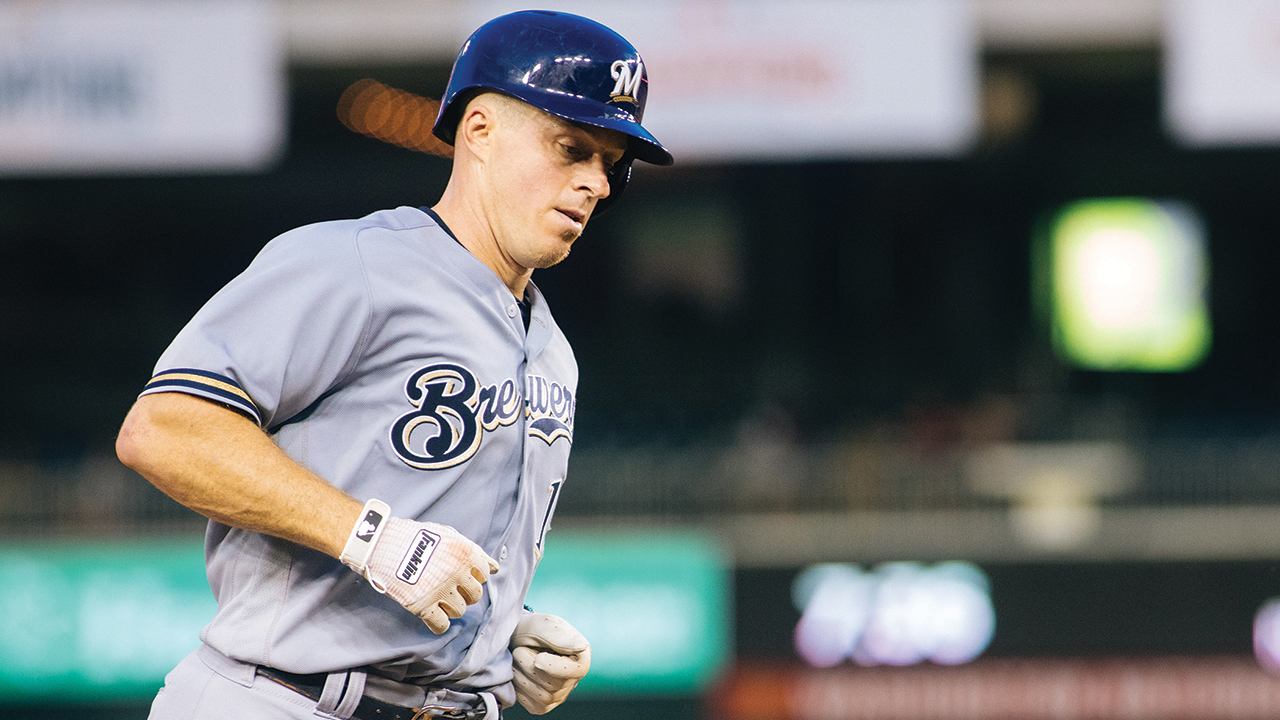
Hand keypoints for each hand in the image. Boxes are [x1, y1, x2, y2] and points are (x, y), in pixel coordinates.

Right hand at [343, 505, 498, 633]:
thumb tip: (494, 567)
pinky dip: (439, 624)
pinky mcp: (422, 605)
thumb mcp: (448, 535)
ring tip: (438, 599)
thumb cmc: (414, 536)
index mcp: (465, 553)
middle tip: (451, 590)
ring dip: (451, 608)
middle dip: (465, 594)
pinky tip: (432, 616)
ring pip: (460, 611)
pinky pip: (441, 625)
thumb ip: (472, 550)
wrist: (381, 542)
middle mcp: (457, 572)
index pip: (484, 575)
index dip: (473, 577)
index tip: (462, 577)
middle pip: (474, 595)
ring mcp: (440, 590)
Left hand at [510, 612, 590, 713]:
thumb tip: (581, 647)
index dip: (555, 667)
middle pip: (554, 686)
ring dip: (521, 676)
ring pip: (542, 697)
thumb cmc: (532, 630)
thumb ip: (559, 636)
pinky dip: (518, 689)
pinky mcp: (543, 706)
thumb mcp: (543, 625)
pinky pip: (531, 704)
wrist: (514, 640)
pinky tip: (518, 673)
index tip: (538, 659)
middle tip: (520, 650)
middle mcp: (574, 679)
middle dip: (530, 667)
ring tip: (518, 660)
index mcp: (581, 656)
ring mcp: (559, 695)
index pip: (576, 671)